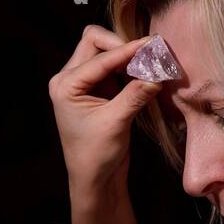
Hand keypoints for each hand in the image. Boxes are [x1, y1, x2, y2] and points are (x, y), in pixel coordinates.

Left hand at [48, 26, 162, 195]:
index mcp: (65, 85)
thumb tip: (158, 71)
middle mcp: (70, 79)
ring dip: (128, 57)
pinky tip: (145, 77)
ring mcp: (84, 83)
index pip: (99, 57)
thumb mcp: (116, 122)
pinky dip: (130, 68)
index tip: (152, 46)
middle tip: (148, 57)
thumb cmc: (96, 156)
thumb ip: (136, 94)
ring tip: (150, 68)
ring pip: (106, 53)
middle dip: (123, 47)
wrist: (95, 180)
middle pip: (96, 42)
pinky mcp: (99, 91)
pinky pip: (115, 68)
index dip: (127, 50)